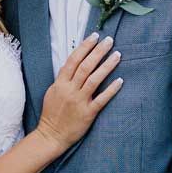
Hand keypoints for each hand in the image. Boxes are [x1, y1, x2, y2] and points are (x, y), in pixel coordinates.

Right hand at [37, 32, 122, 151]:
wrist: (51, 135)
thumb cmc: (52, 114)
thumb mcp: (52, 92)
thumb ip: (63, 79)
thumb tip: (73, 64)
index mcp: (60, 83)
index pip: (73, 60)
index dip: (84, 47)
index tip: (95, 36)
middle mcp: (69, 90)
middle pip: (85, 66)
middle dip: (98, 51)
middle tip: (109, 40)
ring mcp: (79, 101)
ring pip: (94, 79)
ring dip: (106, 66)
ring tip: (117, 55)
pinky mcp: (87, 113)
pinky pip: (101, 99)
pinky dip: (110, 89)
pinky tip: (120, 81)